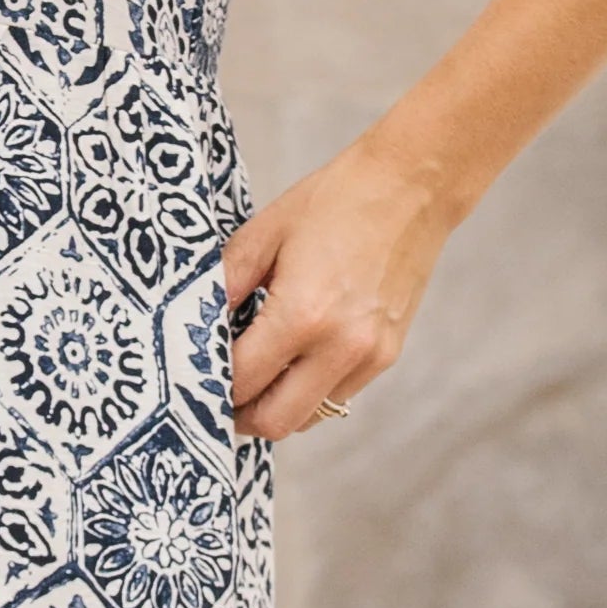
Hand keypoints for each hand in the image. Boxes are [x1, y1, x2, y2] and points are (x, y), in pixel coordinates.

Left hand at [221, 140, 452, 444]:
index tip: (194, 377)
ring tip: (257, 377)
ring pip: (310, 416)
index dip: (209, 386)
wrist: (412, 186)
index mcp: (303, 313)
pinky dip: (310, 391)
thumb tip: (196, 326)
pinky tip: (296, 358)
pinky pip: (339, 396)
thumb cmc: (336, 199)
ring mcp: (370, 356)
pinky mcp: (387, 354)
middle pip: (276, 421)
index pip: (242, 380)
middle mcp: (340, 346)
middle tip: (220, 395)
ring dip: (277, 406)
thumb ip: (225, 284)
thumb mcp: (265, 232)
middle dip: (241, 415)